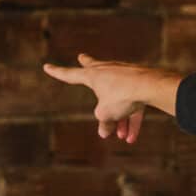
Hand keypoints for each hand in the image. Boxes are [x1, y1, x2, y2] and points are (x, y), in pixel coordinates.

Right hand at [42, 54, 174, 143]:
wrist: (150, 86)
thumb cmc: (121, 95)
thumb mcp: (105, 113)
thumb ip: (103, 122)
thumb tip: (105, 131)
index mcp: (93, 74)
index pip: (69, 74)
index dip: (57, 73)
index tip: (46, 67)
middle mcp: (108, 70)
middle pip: (94, 68)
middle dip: (87, 64)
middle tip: (81, 56)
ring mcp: (125, 74)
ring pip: (118, 97)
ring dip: (119, 118)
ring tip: (121, 136)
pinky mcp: (140, 83)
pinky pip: (132, 103)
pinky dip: (131, 118)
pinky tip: (132, 138)